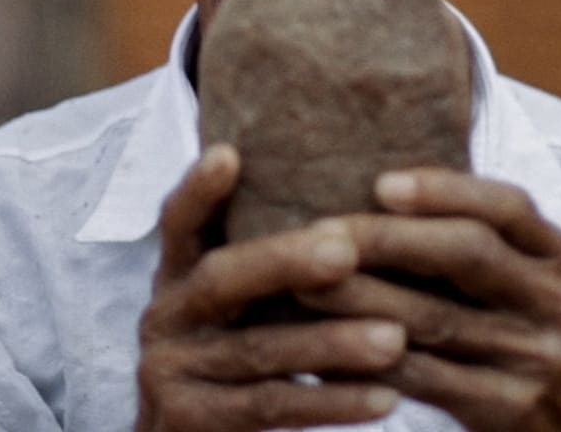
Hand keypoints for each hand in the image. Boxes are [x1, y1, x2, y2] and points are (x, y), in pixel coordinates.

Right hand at [135, 144, 408, 431]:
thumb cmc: (236, 365)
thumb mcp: (236, 309)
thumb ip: (268, 268)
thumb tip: (353, 213)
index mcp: (178, 278)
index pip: (179, 223)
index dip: (199, 189)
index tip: (229, 154)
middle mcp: (165, 317)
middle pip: (222, 278)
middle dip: (285, 261)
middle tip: (347, 250)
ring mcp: (170, 372)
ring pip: (258, 349)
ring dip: (330, 343)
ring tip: (395, 339)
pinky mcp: (189, 421)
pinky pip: (270, 408)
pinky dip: (330, 403)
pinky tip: (385, 400)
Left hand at [298, 169, 560, 431]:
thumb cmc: (526, 340)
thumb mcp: (527, 283)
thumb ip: (480, 241)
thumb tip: (380, 190)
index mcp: (557, 256)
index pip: (507, 206)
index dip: (444, 189)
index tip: (381, 184)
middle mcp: (553, 300)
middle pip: (466, 253)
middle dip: (387, 239)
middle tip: (321, 233)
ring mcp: (534, 356)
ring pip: (434, 318)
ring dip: (361, 299)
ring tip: (304, 285)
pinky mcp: (507, 406)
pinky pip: (424, 378)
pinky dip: (371, 360)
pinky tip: (326, 349)